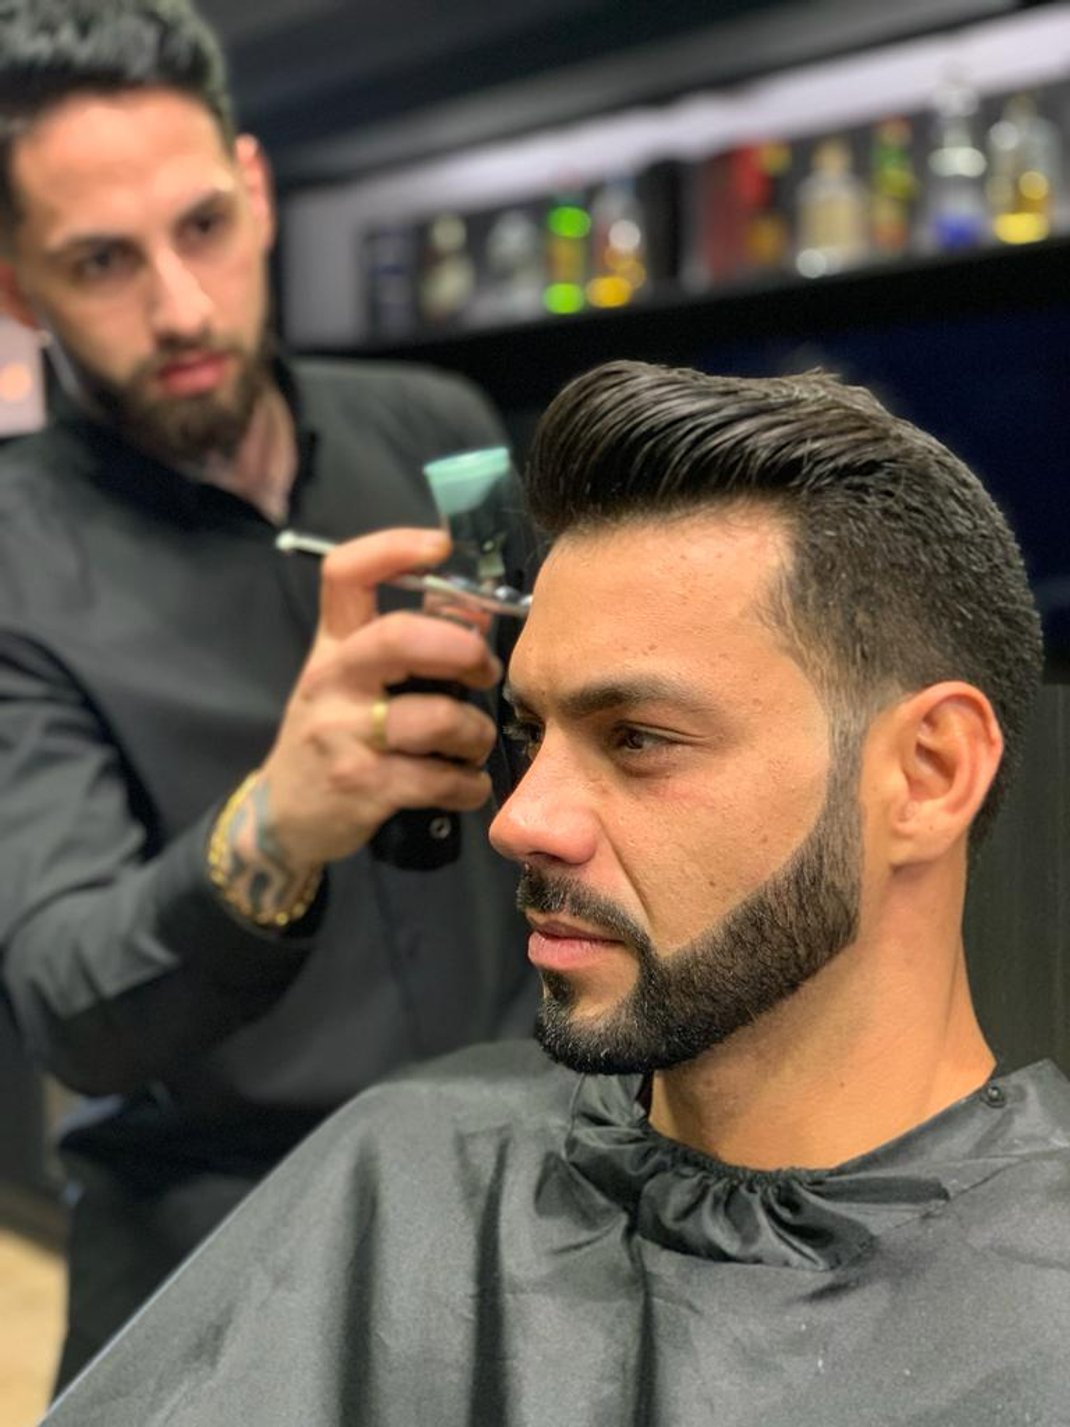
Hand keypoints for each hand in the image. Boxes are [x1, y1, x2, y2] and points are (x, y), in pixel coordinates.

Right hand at [254, 526, 501, 871]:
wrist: (284, 813)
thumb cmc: (334, 734)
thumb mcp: (349, 681)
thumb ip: (403, 646)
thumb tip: (475, 613)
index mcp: (332, 645)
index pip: (345, 574)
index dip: (393, 548)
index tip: (439, 546)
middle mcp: (332, 681)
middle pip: (400, 638)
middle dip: (464, 650)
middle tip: (485, 671)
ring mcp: (344, 735)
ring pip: (437, 718)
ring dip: (475, 733)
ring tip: (473, 744)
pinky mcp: (363, 787)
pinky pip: (439, 780)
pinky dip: (468, 785)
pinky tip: (466, 786)